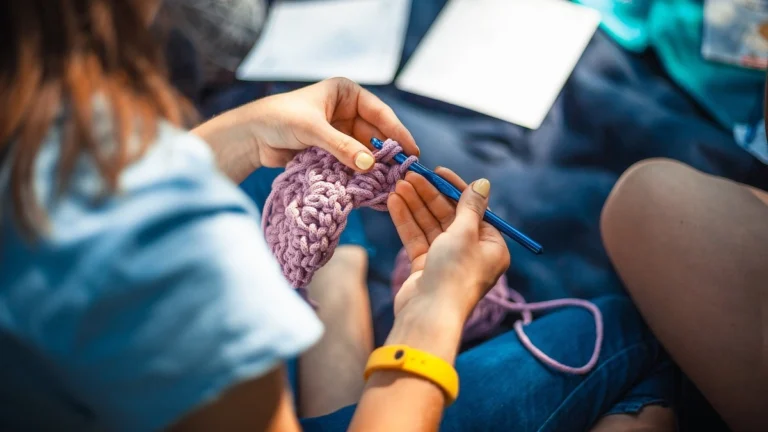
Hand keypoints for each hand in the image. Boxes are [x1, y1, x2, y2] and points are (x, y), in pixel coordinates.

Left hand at [193, 78, 418, 181]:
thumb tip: (369, 165)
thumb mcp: (313, 130)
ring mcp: (340, 132)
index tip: (411, 151)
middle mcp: (346, 111)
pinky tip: (370, 187)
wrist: (250, 137)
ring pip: (364, 151)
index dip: (397, 132)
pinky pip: (351, 163)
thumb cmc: (279, 119)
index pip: (380, 113)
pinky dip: (360, 174)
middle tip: (403, 173)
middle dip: (387, 154)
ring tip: (390, 184)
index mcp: (346, 93)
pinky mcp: (331, 152)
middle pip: (375, 134)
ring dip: (374, 167)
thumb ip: (342, 147)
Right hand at [387, 169, 510, 320]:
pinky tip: (394, 202)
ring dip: (415, 205)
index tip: (437, 171)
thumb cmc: (455, 272)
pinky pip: (417, 239)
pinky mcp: (426, 267)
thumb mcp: (465, 233)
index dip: (454, 188)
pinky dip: (406, 221)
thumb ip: (469, 206)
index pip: (473, 209)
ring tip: (398, 184)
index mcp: (491, 247)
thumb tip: (483, 183)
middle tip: (411, 175)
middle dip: (429, 195)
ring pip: (430, 226)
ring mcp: (447, 260)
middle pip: (449, 216)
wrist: (429, 314)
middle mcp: (471, 253)